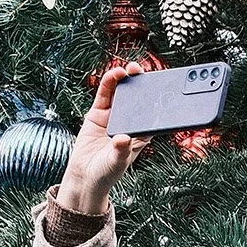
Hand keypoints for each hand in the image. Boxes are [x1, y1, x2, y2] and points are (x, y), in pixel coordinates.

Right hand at [57, 58, 150, 216]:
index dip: (158, 100)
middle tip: (143, 73)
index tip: (162, 88)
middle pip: (138, 99)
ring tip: (128, 70)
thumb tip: (123, 139)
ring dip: (125, 80)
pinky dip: (108, 83)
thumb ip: (120, 151)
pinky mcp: (98, 114)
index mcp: (140, 134)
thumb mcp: (116, 163)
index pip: (152, 114)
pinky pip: (104, 95)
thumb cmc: (106, 173)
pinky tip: (113, 74)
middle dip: (141, 84)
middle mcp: (128, 123)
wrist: (84, 177)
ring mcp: (113, 116)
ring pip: (121, 93)